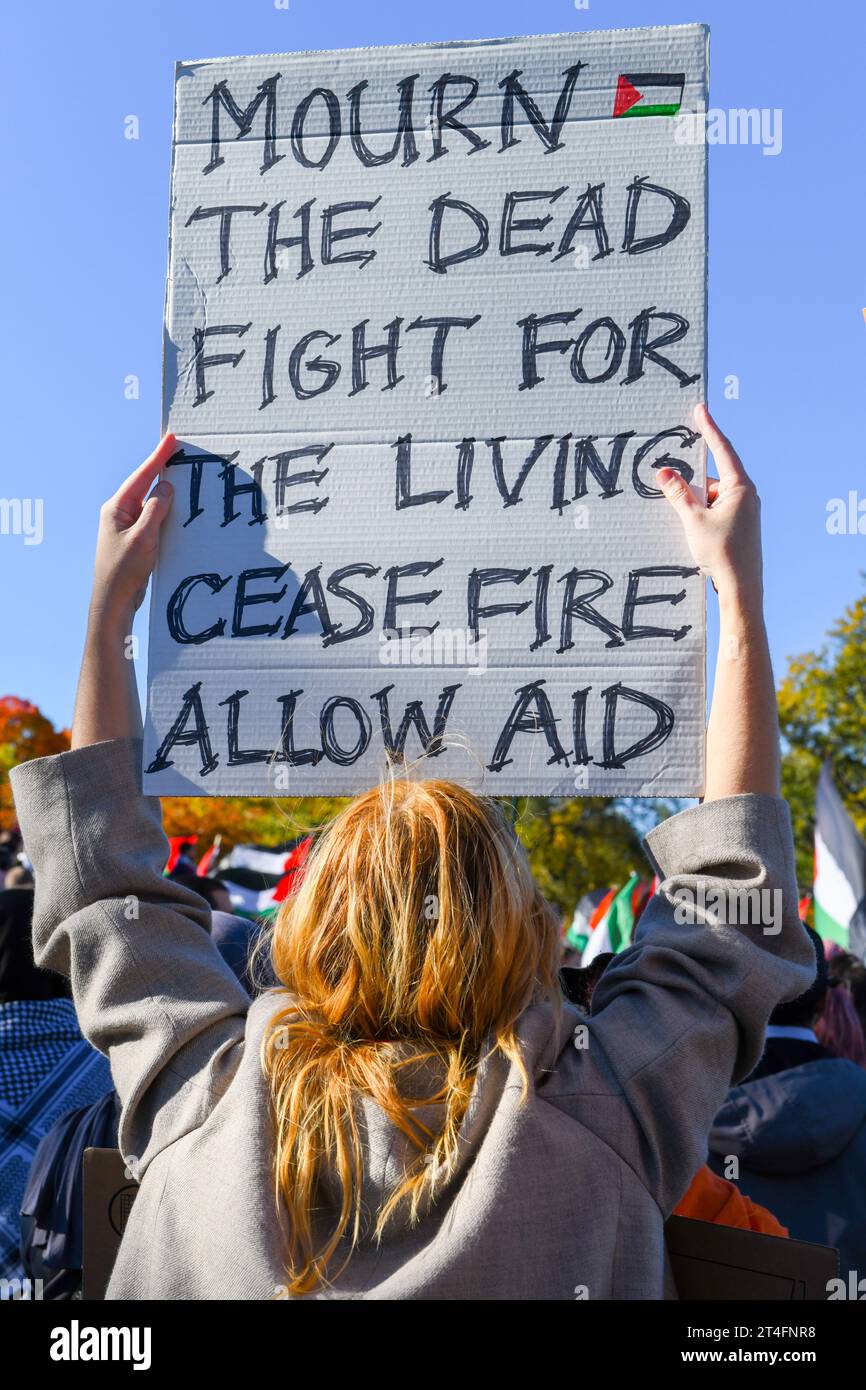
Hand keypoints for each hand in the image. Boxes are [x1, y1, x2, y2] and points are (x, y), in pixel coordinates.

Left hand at [91, 435, 175, 625]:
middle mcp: (120, 513)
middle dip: (163, 469)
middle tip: (180, 452)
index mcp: (117, 508)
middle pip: (146, 485)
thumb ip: (156, 509)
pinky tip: (179, 511)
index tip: (171, 438)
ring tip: (183, 477)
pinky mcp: (135, 539)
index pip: (142, 476)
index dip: (158, 457)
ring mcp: (127, 526)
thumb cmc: (124, 571)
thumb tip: (167, 487)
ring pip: (152, 503)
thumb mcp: (144, 537)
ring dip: (168, 493)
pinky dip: (167, 513)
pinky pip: (154, 519)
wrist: (114, 601)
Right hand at [656, 405, 761, 603]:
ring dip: (696, 507)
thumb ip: (678, 494)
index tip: (700, 409)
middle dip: (692, 489)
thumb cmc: (721, 553)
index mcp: (740, 487)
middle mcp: (747, 496)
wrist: (742, 588)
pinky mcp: (743, 526)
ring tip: (692, 531)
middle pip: (712, 479)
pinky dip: (703, 518)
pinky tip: (696, 536)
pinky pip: (717, 512)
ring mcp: (747, 512)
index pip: (722, 449)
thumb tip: (664, 472)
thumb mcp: (693, 520)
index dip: (709, 428)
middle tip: (680, 502)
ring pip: (713, 498)